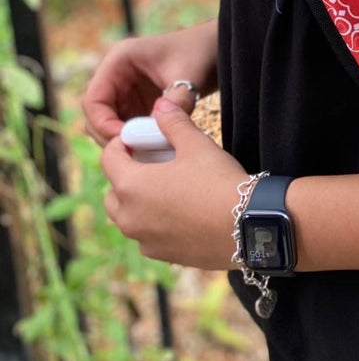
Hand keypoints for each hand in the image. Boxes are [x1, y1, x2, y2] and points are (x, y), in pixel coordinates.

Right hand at [83, 21, 217, 144]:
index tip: (126, 141)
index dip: (103, 124)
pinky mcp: (138, 103)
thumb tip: (163, 128)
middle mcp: (116, 75)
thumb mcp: (190, 75)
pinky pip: (128, 127)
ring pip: (110, 124)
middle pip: (96, 115)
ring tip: (147, 153)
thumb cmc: (202, 52)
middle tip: (135, 154)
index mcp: (119, 61)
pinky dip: (137, 139)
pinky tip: (154, 150)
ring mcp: (125, 90)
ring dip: (124, 140)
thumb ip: (177, 101)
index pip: (93, 100)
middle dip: (111, 137)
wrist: (218, 49)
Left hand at [101, 98, 246, 268]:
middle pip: (112, 192)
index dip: (120, 144)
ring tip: (166, 190)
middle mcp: (129, 216)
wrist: (248, 225)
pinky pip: (147, 235)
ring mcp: (144, 239)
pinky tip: (181, 213)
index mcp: (131, 185)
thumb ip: (173, 123)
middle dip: (126, 176)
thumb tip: (161, 105)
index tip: (137, 140)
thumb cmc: (219, 182)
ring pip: (127, 217)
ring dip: (138, 202)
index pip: (108, 159)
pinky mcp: (161, 255)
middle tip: (152, 165)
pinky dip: (155, 223)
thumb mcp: (197, 145)